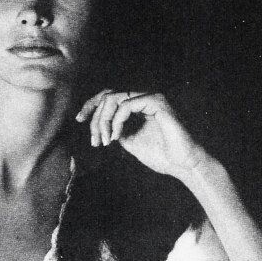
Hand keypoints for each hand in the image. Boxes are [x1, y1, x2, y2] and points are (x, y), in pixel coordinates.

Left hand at [76, 90, 211, 181]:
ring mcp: (150, 98)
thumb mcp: (130, 142)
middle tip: (96, 141)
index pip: (108, 97)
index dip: (90, 106)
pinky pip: (126, 104)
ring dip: (103, 121)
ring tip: (106, 141)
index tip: (78, 120)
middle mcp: (143, 98)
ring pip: (113, 98)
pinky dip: (116, 121)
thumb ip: (116, 130)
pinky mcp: (156, 101)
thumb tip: (99, 125)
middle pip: (107, 96)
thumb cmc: (161, 155)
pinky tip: (116, 137)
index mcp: (137, 106)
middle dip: (95, 118)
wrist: (183, 164)